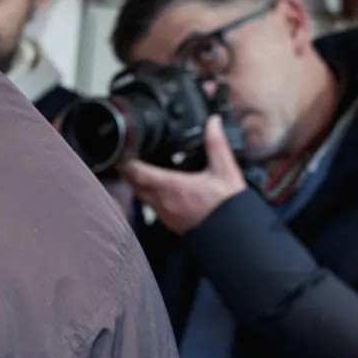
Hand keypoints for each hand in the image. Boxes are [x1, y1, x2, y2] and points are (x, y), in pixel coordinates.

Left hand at [117, 116, 246, 234]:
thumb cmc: (227, 205)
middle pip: (134, 185)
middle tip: (126, 160)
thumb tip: (213, 122)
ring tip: (139, 171)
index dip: (127, 163)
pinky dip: (148, 196)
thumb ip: (216, 144)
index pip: (138, 174)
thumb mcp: (225, 169)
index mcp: (171, 187)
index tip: (123, 154)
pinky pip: (151, 207)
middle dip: (128, 173)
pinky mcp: (170, 223)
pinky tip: (157, 189)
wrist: (234, 235)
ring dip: (137, 185)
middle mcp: (163, 202)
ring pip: (141, 197)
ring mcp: (164, 214)